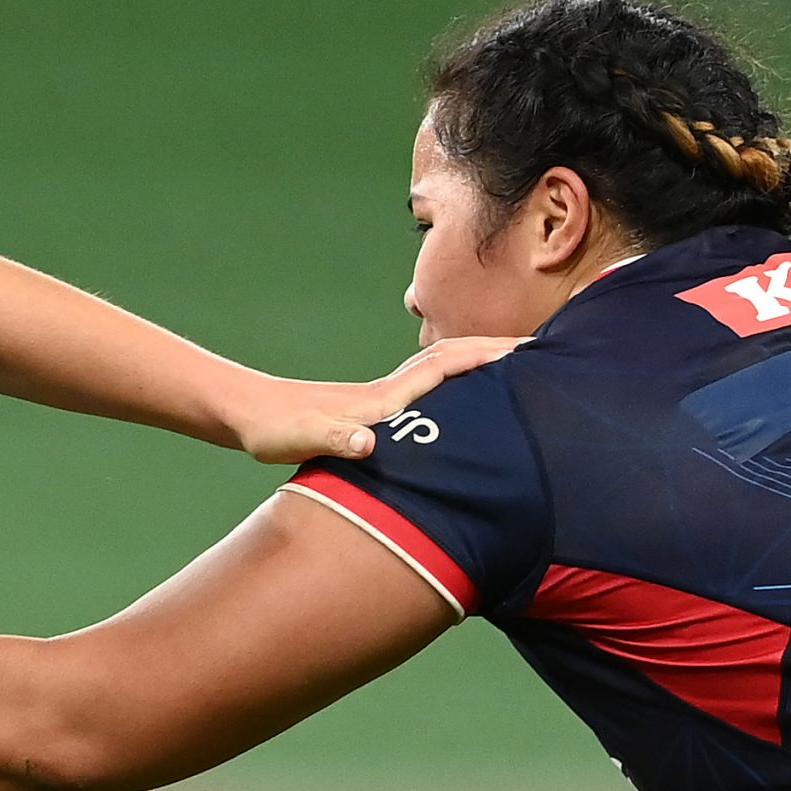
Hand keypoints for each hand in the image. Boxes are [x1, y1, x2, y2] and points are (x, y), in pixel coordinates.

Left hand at [232, 337, 520, 462]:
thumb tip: (367, 442)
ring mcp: (382, 400)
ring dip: (480, 364)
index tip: (532, 348)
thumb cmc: (271, 429)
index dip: (489, 355)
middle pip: (455, 359)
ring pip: (444, 373)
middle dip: (498, 352)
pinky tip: (464, 404)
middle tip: (545, 349)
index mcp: (385, 398)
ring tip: (519, 370)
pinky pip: (429, 392)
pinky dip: (456, 386)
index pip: (449, 365)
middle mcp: (390, 392)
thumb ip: (333, 439)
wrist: (244, 414)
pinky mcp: (372, 412)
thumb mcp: (301, 439)